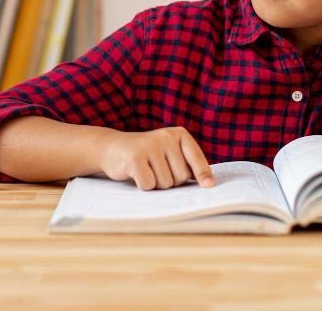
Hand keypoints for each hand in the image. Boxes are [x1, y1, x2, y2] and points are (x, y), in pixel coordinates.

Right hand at [98, 126, 214, 190]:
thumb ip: (185, 163)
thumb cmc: (146, 155)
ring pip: (165, 183)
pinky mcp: (135, 157)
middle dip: (170, 181)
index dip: (203, 173)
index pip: (196, 157)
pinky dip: (143, 185)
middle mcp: (166, 136)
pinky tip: (135, 173)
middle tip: (156, 170)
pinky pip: (149, 184)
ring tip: (146, 170)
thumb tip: (206, 183)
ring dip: (156, 184)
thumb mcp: (168, 152)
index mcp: (179, 134)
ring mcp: (150, 145)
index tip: (208, 186)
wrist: (113, 148)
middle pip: (181, 176)